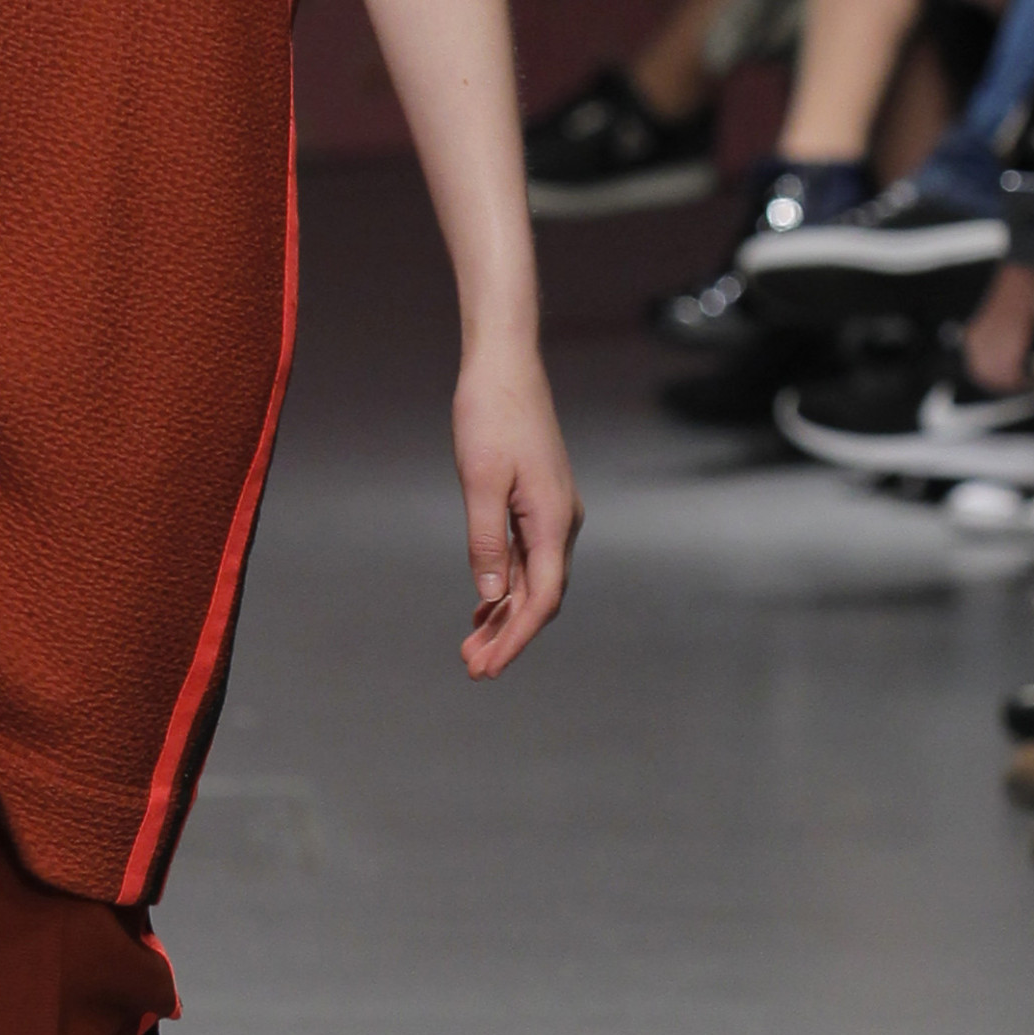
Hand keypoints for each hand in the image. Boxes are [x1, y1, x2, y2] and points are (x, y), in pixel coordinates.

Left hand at [453, 344, 580, 677]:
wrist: (505, 366)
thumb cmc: (491, 416)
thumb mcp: (480, 482)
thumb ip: (486, 543)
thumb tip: (492, 596)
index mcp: (553, 521)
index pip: (541, 598)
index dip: (516, 638)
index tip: (489, 667)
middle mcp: (561, 523)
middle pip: (540, 596)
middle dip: (508, 635)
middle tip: (473, 668)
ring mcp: (552, 513)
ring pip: (532, 580)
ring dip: (504, 614)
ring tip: (472, 645)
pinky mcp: (538, 503)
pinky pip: (526, 558)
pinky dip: (505, 586)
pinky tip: (483, 605)